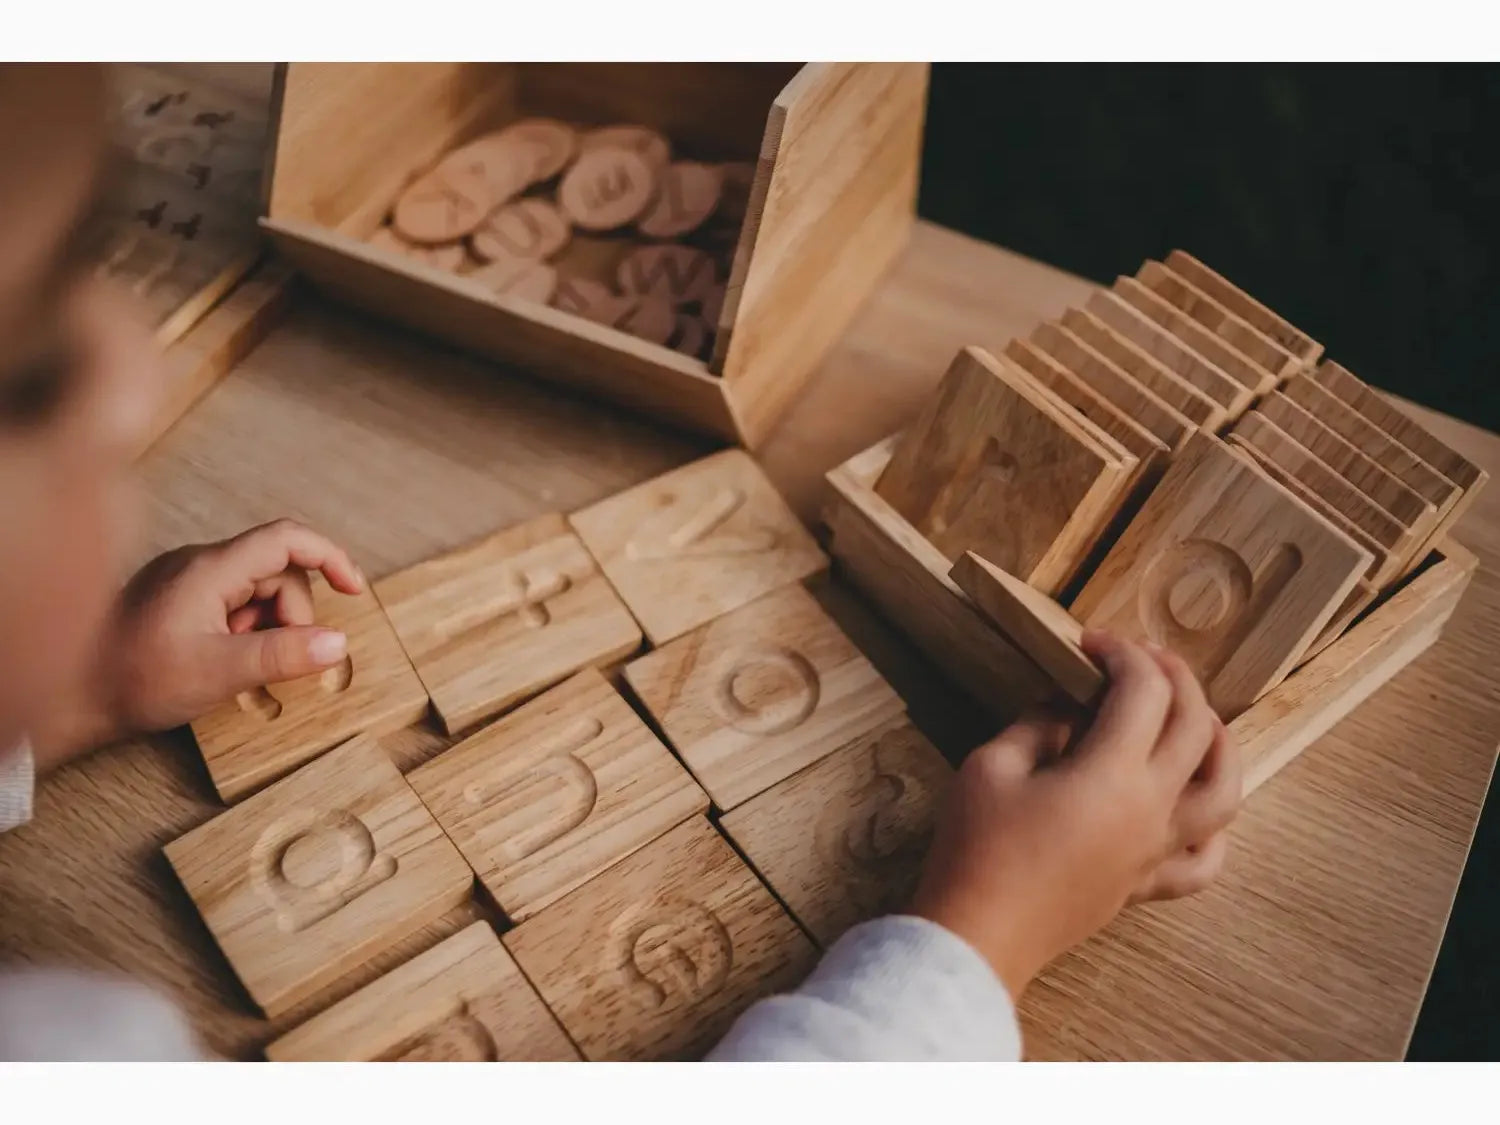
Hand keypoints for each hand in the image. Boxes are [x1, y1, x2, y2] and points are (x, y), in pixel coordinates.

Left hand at [33, 519, 363, 768]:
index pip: (287, 539)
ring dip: (266, 625)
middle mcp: (199, 564)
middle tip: (273, 659)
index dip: (330, 557)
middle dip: (291, 614)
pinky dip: (244, 628)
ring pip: (257, 589)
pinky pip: (233, 601)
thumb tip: (338, 643)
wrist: (71, 695)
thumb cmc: (133, 680)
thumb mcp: (220, 672)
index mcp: (210, 569)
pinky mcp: (179, 597)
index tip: (354, 589)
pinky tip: (222, 657)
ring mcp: (187, 578)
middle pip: (277, 571)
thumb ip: (283, 655)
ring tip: (237, 662)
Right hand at [909, 630, 1241, 998]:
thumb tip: (1067, 705)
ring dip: (1219, 743)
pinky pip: (1204, 861)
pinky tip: (1193, 809)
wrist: (976, 933)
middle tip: (1135, 659)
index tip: (1089, 644)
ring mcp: (1154, 851)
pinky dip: (1213, 830)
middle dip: (1172, 677)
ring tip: (1195, 719)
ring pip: (1224, 791)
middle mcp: (1151, 810)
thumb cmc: (977, 847)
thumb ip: (1039, 723)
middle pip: (1195, 726)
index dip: (1121, 653)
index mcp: (1113, 774)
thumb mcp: (993, 765)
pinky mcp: (1144, 885)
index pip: (1143, 691)